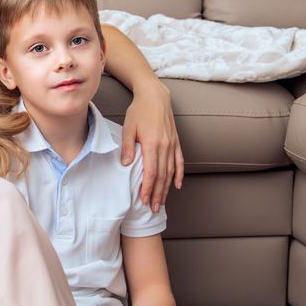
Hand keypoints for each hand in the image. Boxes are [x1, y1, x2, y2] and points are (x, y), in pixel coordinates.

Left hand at [121, 81, 183, 211]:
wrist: (155, 96)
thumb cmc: (138, 111)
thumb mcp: (128, 128)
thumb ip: (128, 147)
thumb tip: (126, 165)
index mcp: (152, 144)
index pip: (151, 172)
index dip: (148, 188)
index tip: (143, 200)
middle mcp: (165, 146)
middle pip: (162, 176)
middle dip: (157, 194)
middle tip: (153, 209)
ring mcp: (172, 144)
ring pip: (171, 172)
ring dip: (166, 188)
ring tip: (161, 202)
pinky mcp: (176, 142)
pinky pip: (179, 161)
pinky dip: (178, 174)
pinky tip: (177, 185)